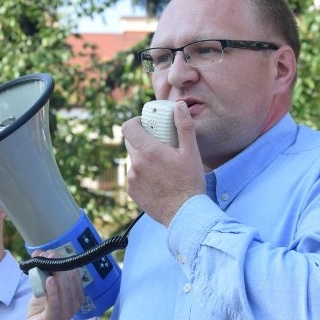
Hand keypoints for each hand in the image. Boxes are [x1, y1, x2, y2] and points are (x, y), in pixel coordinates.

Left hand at [20, 253, 83, 319]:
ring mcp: (65, 313)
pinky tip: (49, 280)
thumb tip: (40, 252)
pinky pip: (55, 303)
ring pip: (64, 288)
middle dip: (57, 263)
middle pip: (69, 278)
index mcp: (76, 296)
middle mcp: (74, 304)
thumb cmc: (41, 310)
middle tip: (45, 255)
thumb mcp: (45, 289)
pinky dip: (52, 291)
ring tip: (42, 262)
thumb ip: (45, 273)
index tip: (49, 253)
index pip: (74, 273)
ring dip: (52, 272)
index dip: (63, 260)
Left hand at [121, 101, 204, 226]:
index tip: (145, 123)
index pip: (127, 127)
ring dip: (142, 157)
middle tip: (157, 142)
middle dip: (140, 138)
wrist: (184, 214)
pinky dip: (142, 173)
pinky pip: (133, 175)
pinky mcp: (132, 191)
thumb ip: (184, 126)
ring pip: (133, 159)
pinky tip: (157, 179)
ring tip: (160, 164)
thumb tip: (179, 106)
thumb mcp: (191, 153)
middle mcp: (136, 164)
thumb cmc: (190, 182)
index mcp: (149, 151)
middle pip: (130, 142)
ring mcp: (132, 179)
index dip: (134, 122)